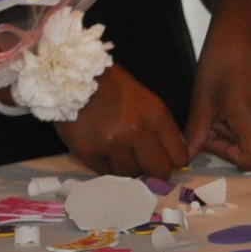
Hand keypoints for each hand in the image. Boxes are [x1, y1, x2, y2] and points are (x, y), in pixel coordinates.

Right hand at [55, 65, 190, 178]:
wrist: (72, 76)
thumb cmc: (111, 85)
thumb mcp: (144, 98)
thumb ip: (158, 127)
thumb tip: (173, 156)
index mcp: (154, 115)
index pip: (179, 157)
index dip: (172, 160)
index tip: (163, 158)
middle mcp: (135, 131)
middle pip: (158, 171)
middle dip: (153, 169)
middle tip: (142, 161)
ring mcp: (111, 144)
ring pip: (131, 174)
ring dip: (127, 166)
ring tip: (118, 150)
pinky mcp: (89, 152)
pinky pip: (106, 172)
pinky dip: (106, 165)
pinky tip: (102, 149)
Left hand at [182, 20, 250, 169]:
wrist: (243, 34)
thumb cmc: (220, 62)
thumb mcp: (202, 99)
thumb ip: (197, 132)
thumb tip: (186, 156)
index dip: (232, 155)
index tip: (214, 135)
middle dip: (233, 140)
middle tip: (217, 116)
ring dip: (245, 131)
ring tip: (230, 106)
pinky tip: (244, 101)